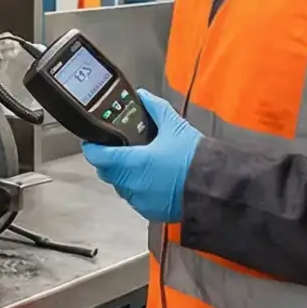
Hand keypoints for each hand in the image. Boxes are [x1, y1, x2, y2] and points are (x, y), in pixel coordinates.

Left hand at [81, 91, 199, 224]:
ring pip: (120, 186)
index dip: (92, 147)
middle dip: (108, 160)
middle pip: (106, 172)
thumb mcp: (175, 126)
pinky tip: (152, 179)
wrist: (214, 187)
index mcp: (133, 162)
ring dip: (123, 175)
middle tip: (117, 148)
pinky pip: (134, 198)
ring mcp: (139, 200)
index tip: (93, 140)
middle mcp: (132, 184)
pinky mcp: (149, 211)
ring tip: (138, 163)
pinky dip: (137, 188)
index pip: (98, 156)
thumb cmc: (194, 158)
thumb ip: (155, 108)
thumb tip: (143, 96)